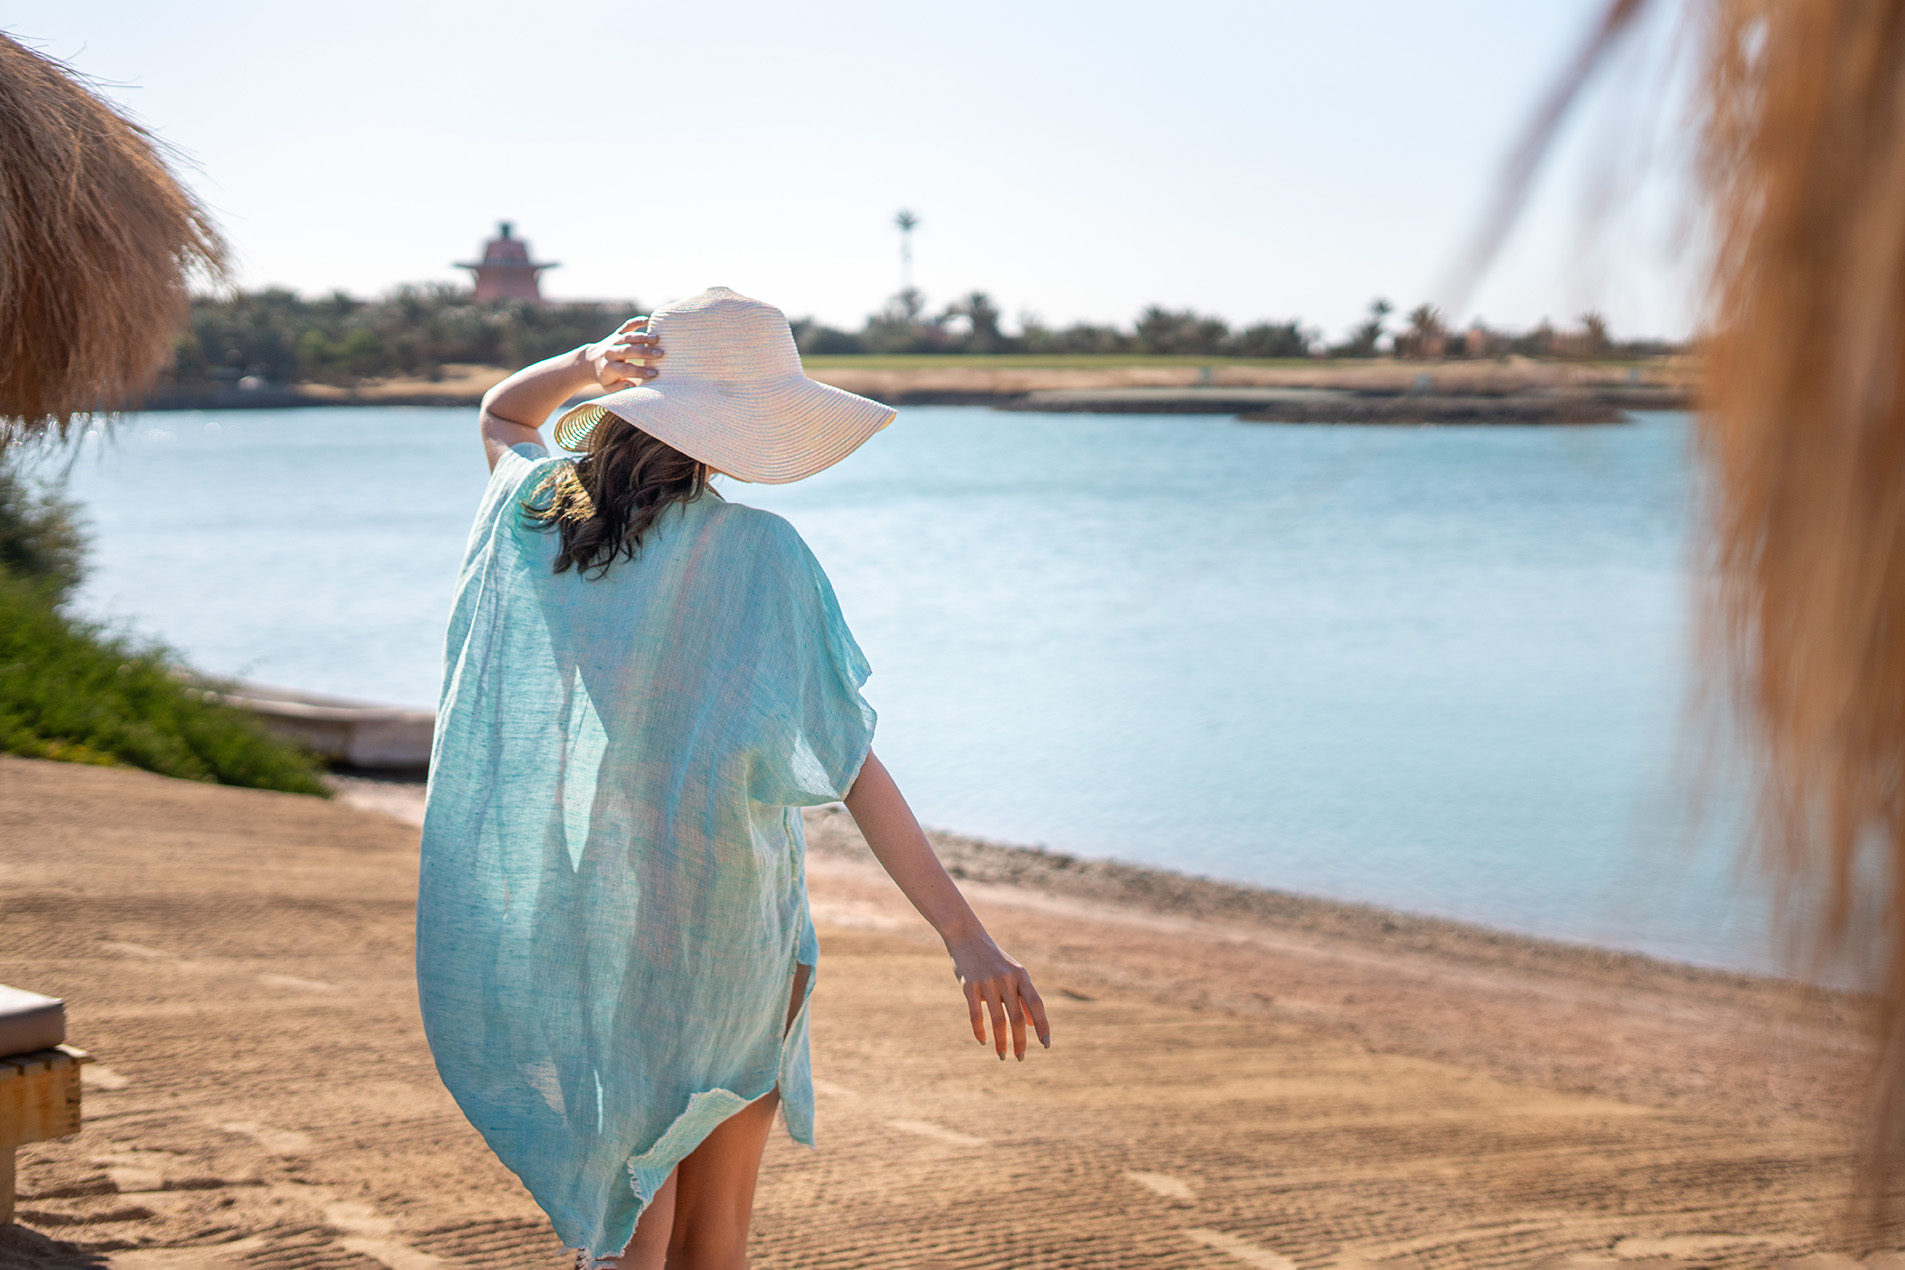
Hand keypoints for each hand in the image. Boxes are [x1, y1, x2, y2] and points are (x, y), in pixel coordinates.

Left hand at [583, 317, 662, 390]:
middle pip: (628, 351)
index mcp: (609, 368)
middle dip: (644, 352)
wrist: (591, 360)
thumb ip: (620, 387)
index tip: (654, 373)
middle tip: (660, 353)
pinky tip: (649, 320)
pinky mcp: (618, 333)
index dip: (640, 371)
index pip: (626, 369)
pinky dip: (637, 321)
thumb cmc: (606, 376)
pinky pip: (627, 326)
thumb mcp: (609, 387)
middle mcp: (610, 352)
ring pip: (629, 337)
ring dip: (643, 337)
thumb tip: (632, 384)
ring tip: (657, 338)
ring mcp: (614, 341)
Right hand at [947, 932, 1050, 1060]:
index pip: (1036, 1004)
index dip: (1043, 1025)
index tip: (1046, 1045)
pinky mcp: (969, 986)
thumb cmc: (993, 959)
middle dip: (1020, 1041)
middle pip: (1017, 1017)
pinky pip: (976, 1015)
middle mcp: (1006, 979)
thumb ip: (1024, 998)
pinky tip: (984, 1042)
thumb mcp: (1013, 974)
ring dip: (1001, 1042)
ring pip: (998, 1020)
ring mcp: (987, 982)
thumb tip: (1034, 1025)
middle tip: (1020, 1058)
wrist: (966, 936)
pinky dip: (980, 1032)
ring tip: (1002, 1056)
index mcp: (1021, 975)